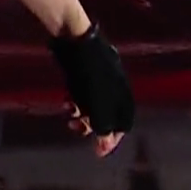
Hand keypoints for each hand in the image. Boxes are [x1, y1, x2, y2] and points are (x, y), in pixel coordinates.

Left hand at [48, 24, 132, 157]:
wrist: (74, 37)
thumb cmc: (89, 70)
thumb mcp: (96, 101)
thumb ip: (101, 123)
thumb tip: (103, 146)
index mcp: (123, 93)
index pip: (123, 123)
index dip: (112, 138)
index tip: (99, 151)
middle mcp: (114, 87)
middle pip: (107, 115)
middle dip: (93, 126)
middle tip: (77, 130)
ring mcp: (98, 79)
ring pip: (92, 105)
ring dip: (82, 115)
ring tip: (70, 118)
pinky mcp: (83, 73)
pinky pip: (81, 94)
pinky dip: (75, 101)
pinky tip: (67, 102)